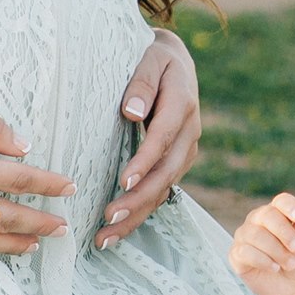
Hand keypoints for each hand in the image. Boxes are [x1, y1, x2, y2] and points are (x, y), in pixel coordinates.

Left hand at [98, 27, 201, 248]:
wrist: (173, 60)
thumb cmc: (152, 56)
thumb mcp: (149, 56)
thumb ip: (141, 82)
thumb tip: (132, 112)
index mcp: (183, 104)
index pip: (164, 137)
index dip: (145, 161)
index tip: (124, 180)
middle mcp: (189, 133)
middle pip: (166, 173)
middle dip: (138, 200)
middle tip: (108, 219)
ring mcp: (184, 151)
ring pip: (164, 190)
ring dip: (136, 216)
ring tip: (105, 238)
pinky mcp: (175, 163)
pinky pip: (160, 192)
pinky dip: (139, 213)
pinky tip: (116, 232)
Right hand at [228, 193, 294, 294]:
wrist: (290, 286)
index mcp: (275, 211)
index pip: (280, 201)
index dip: (290, 206)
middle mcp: (256, 220)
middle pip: (267, 215)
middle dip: (285, 232)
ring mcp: (244, 236)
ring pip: (256, 235)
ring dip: (277, 251)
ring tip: (290, 264)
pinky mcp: (236, 254)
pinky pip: (246, 252)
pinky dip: (264, 261)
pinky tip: (274, 268)